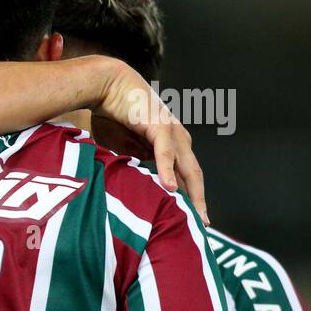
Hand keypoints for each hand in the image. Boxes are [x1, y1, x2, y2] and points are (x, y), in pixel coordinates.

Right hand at [90, 60, 208, 223]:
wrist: (107, 85)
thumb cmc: (112, 114)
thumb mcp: (124, 148)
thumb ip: (132, 164)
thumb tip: (130, 186)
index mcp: (170, 145)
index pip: (185, 176)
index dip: (190, 198)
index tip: (192, 220)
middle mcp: (177, 139)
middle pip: (194, 176)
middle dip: (199, 202)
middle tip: (203, 226)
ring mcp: (171, 133)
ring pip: (187, 167)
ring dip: (192, 193)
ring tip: (195, 216)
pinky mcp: (159, 126)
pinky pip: (165, 153)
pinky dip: (167, 171)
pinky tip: (170, 189)